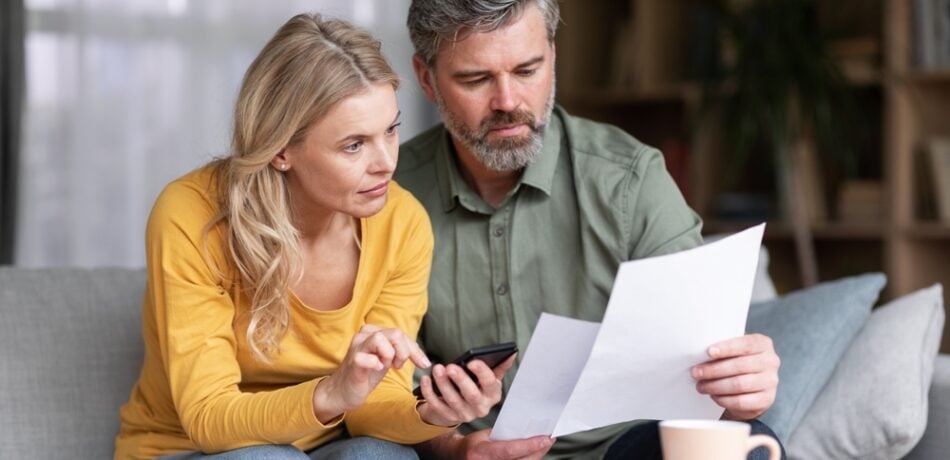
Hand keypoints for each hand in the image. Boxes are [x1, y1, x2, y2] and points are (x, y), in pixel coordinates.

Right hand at [313, 324, 429, 422]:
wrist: (343, 392)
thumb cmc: (366, 374)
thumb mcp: (388, 360)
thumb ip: (401, 352)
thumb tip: (425, 360)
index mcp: (373, 332)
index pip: (401, 334)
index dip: (415, 350)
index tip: (424, 364)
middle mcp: (364, 335)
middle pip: (395, 333)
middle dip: (403, 352)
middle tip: (397, 366)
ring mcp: (357, 347)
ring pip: (381, 339)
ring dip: (389, 356)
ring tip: (384, 366)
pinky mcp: (353, 361)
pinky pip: (368, 357)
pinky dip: (376, 364)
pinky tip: (376, 370)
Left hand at [416, 354, 515, 426]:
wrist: (460, 407)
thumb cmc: (476, 387)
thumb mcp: (488, 379)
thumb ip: (499, 366)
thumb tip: (512, 352)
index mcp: (493, 395)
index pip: (490, 383)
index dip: (482, 372)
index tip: (472, 361)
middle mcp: (481, 408)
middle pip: (471, 394)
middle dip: (460, 380)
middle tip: (450, 366)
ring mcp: (464, 415)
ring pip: (453, 400)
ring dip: (443, 384)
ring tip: (437, 369)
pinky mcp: (448, 417)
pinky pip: (437, 406)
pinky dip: (430, 393)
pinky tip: (425, 380)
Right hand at [418, 429, 554, 459]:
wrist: (460, 458)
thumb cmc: (473, 445)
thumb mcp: (484, 436)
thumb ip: (503, 436)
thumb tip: (526, 431)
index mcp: (482, 453)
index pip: (510, 450)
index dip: (529, 445)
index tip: (545, 438)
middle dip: (538, 451)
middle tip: (550, 439)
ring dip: (536, 456)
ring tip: (545, 444)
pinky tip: (535, 453)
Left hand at [692, 333, 779, 419]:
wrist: (751, 388)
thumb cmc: (738, 363)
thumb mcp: (734, 351)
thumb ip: (723, 349)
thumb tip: (699, 353)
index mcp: (763, 344)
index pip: (745, 344)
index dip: (726, 348)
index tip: (709, 352)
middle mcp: (770, 361)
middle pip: (740, 366)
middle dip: (714, 370)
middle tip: (696, 373)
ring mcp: (771, 381)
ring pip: (739, 384)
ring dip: (715, 386)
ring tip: (701, 386)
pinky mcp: (767, 400)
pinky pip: (741, 401)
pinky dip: (724, 399)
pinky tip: (714, 396)